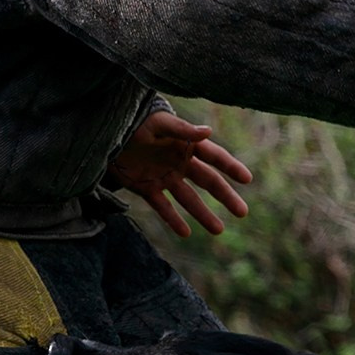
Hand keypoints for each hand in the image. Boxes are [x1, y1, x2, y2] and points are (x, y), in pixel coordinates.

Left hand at [104, 110, 253, 236]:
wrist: (107, 132)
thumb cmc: (136, 121)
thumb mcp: (159, 124)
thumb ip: (182, 130)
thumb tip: (208, 131)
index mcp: (186, 144)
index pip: (214, 157)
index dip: (231, 167)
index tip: (247, 179)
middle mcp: (180, 162)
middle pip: (208, 182)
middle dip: (226, 196)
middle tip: (243, 212)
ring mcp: (165, 177)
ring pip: (189, 199)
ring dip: (203, 214)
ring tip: (219, 229)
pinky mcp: (147, 188)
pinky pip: (163, 207)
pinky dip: (173, 220)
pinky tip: (185, 232)